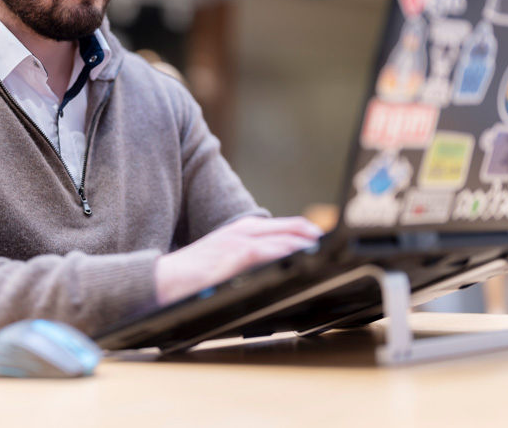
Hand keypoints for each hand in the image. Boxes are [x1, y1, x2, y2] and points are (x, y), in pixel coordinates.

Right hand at [154, 216, 322, 306]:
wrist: (162, 281)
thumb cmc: (194, 276)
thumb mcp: (228, 261)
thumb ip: (254, 260)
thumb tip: (285, 270)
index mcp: (244, 230)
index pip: (291, 225)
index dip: (316, 234)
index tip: (336, 246)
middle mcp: (244, 230)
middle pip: (295, 227)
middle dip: (321, 237)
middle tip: (344, 249)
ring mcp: (239, 242)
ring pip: (286, 237)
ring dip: (311, 246)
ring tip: (334, 255)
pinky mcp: (233, 256)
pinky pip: (269, 252)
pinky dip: (290, 254)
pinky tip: (306, 260)